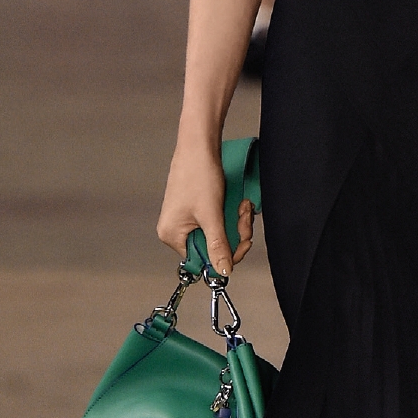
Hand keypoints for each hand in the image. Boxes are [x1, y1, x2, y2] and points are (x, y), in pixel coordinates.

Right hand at [157, 139, 254, 273]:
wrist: (200, 146)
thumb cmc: (198, 174)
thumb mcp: (211, 215)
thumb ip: (218, 246)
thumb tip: (223, 271)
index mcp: (172, 235)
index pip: (203, 261)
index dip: (226, 254)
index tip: (242, 242)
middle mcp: (176, 230)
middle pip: (213, 247)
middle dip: (235, 234)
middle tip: (244, 218)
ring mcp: (187, 220)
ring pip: (220, 234)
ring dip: (236, 222)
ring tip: (242, 206)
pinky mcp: (197, 210)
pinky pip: (218, 222)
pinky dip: (231, 215)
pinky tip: (238, 203)